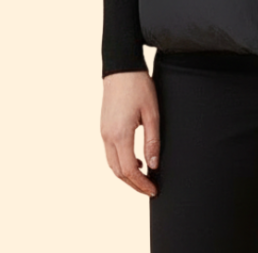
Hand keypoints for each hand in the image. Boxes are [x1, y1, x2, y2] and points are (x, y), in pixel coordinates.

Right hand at [101, 69, 159, 195]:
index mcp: (120, 134)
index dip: (141, 184)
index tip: (154, 190)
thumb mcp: (152, 113)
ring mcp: (103, 132)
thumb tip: (153, 165)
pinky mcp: (103, 127)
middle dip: (133, 184)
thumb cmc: (139, 86)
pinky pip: (110, 153)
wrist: (120, 67)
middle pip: (118, 172)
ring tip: (144, 177)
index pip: (129, 170)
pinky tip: (135, 159)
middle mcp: (107, 136)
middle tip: (149, 188)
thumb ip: (152, 140)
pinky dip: (121, 162)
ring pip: (112, 164)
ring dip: (126, 174)